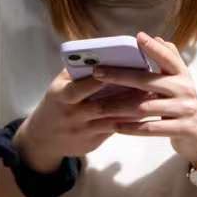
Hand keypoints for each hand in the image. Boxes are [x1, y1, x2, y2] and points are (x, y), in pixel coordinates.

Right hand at [13, 69, 145, 173]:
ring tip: (153, 97)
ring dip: (134, 109)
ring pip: (113, 119)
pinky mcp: (92, 142)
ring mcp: (82, 130)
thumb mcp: (58, 86)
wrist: (42, 139)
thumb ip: (77, 72)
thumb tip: (103, 54)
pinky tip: (146, 113)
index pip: (81, 87)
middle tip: (149, 84)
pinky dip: (131, 121)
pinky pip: (115, 130)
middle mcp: (72, 114)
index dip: (100, 79)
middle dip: (127, 95)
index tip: (121, 69)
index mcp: (61, 95)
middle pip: (102, 105)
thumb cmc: (56, 104)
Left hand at [90, 32, 196, 162]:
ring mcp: (185, 109)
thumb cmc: (183, 104)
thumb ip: (170, 61)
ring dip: (119, 107)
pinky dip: (131, 128)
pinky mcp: (182, 129)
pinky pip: (151, 128)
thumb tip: (158, 38)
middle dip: (120, 76)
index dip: (154, 47)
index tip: (137, 36)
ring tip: (99, 106)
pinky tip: (115, 126)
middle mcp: (185, 89)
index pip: (168, 57)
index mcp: (183, 75)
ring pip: (145, 107)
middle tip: (98, 72)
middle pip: (148, 81)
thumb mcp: (181, 81)